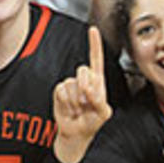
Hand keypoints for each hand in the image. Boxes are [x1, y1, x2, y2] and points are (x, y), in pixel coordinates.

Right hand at [52, 26, 111, 162]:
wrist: (76, 133)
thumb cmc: (92, 122)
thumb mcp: (103, 113)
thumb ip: (100, 100)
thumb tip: (90, 90)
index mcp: (98, 82)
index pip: (96, 59)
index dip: (94, 44)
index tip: (93, 30)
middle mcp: (84, 80)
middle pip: (83, 70)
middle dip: (86, 86)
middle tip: (87, 102)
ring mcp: (71, 84)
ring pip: (72, 83)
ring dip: (76, 100)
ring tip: (79, 109)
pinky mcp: (60, 90)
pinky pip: (62, 90)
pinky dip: (66, 102)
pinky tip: (70, 108)